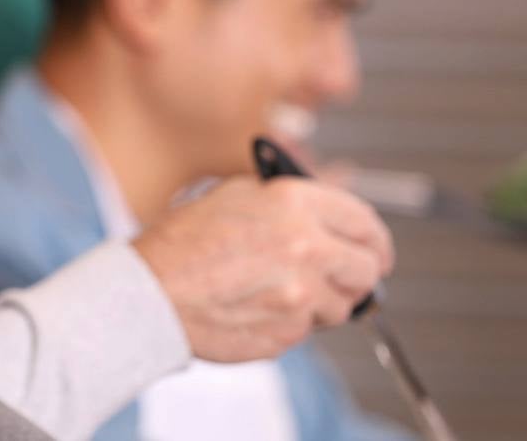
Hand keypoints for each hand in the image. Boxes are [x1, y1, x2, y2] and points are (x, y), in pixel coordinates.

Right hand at [132, 174, 393, 361]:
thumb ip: (286, 200)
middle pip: (367, 269)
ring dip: (322, 302)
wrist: (151, 292)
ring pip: (341, 306)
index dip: (374, 239)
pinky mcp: (289, 332)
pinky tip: (259, 308)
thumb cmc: (182, 244)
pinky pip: (307, 330)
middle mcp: (306, 247)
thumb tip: (323, 213)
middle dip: (358, 274)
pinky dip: (292, 323)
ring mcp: (301, 295)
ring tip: (281, 291)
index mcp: (295, 204)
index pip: (364, 221)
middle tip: (343, 277)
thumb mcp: (234, 194)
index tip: (375, 249)